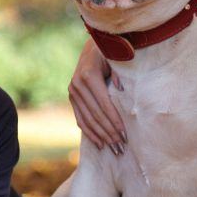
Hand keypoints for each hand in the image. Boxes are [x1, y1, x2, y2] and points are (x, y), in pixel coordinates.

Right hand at [68, 38, 126, 153]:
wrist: (93, 47)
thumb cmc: (110, 54)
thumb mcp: (116, 59)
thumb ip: (119, 73)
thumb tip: (122, 91)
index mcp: (88, 75)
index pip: (104, 104)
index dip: (114, 121)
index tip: (125, 135)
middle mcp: (77, 84)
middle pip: (95, 115)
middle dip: (109, 132)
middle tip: (121, 147)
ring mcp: (72, 91)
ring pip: (87, 120)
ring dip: (101, 136)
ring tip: (113, 149)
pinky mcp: (71, 97)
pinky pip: (80, 119)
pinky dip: (90, 133)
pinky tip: (100, 143)